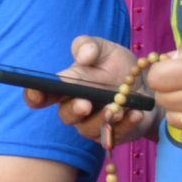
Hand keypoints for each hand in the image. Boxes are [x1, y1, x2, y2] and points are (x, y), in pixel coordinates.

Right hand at [27, 35, 154, 144]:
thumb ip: (89, 46)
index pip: (42, 95)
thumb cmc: (118, 67)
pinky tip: (137, 113)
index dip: (34, 95)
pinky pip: (115, 135)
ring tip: (117, 108)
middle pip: (65, 114)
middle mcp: (75, 107)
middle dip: (74, 109)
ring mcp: (92, 124)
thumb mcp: (106, 49)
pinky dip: (127, 124)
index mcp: (67, 87)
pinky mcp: (112, 136)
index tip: (37, 91)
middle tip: (85, 104)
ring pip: (89, 128)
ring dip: (102, 118)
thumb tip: (82, 57)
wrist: (147, 86)